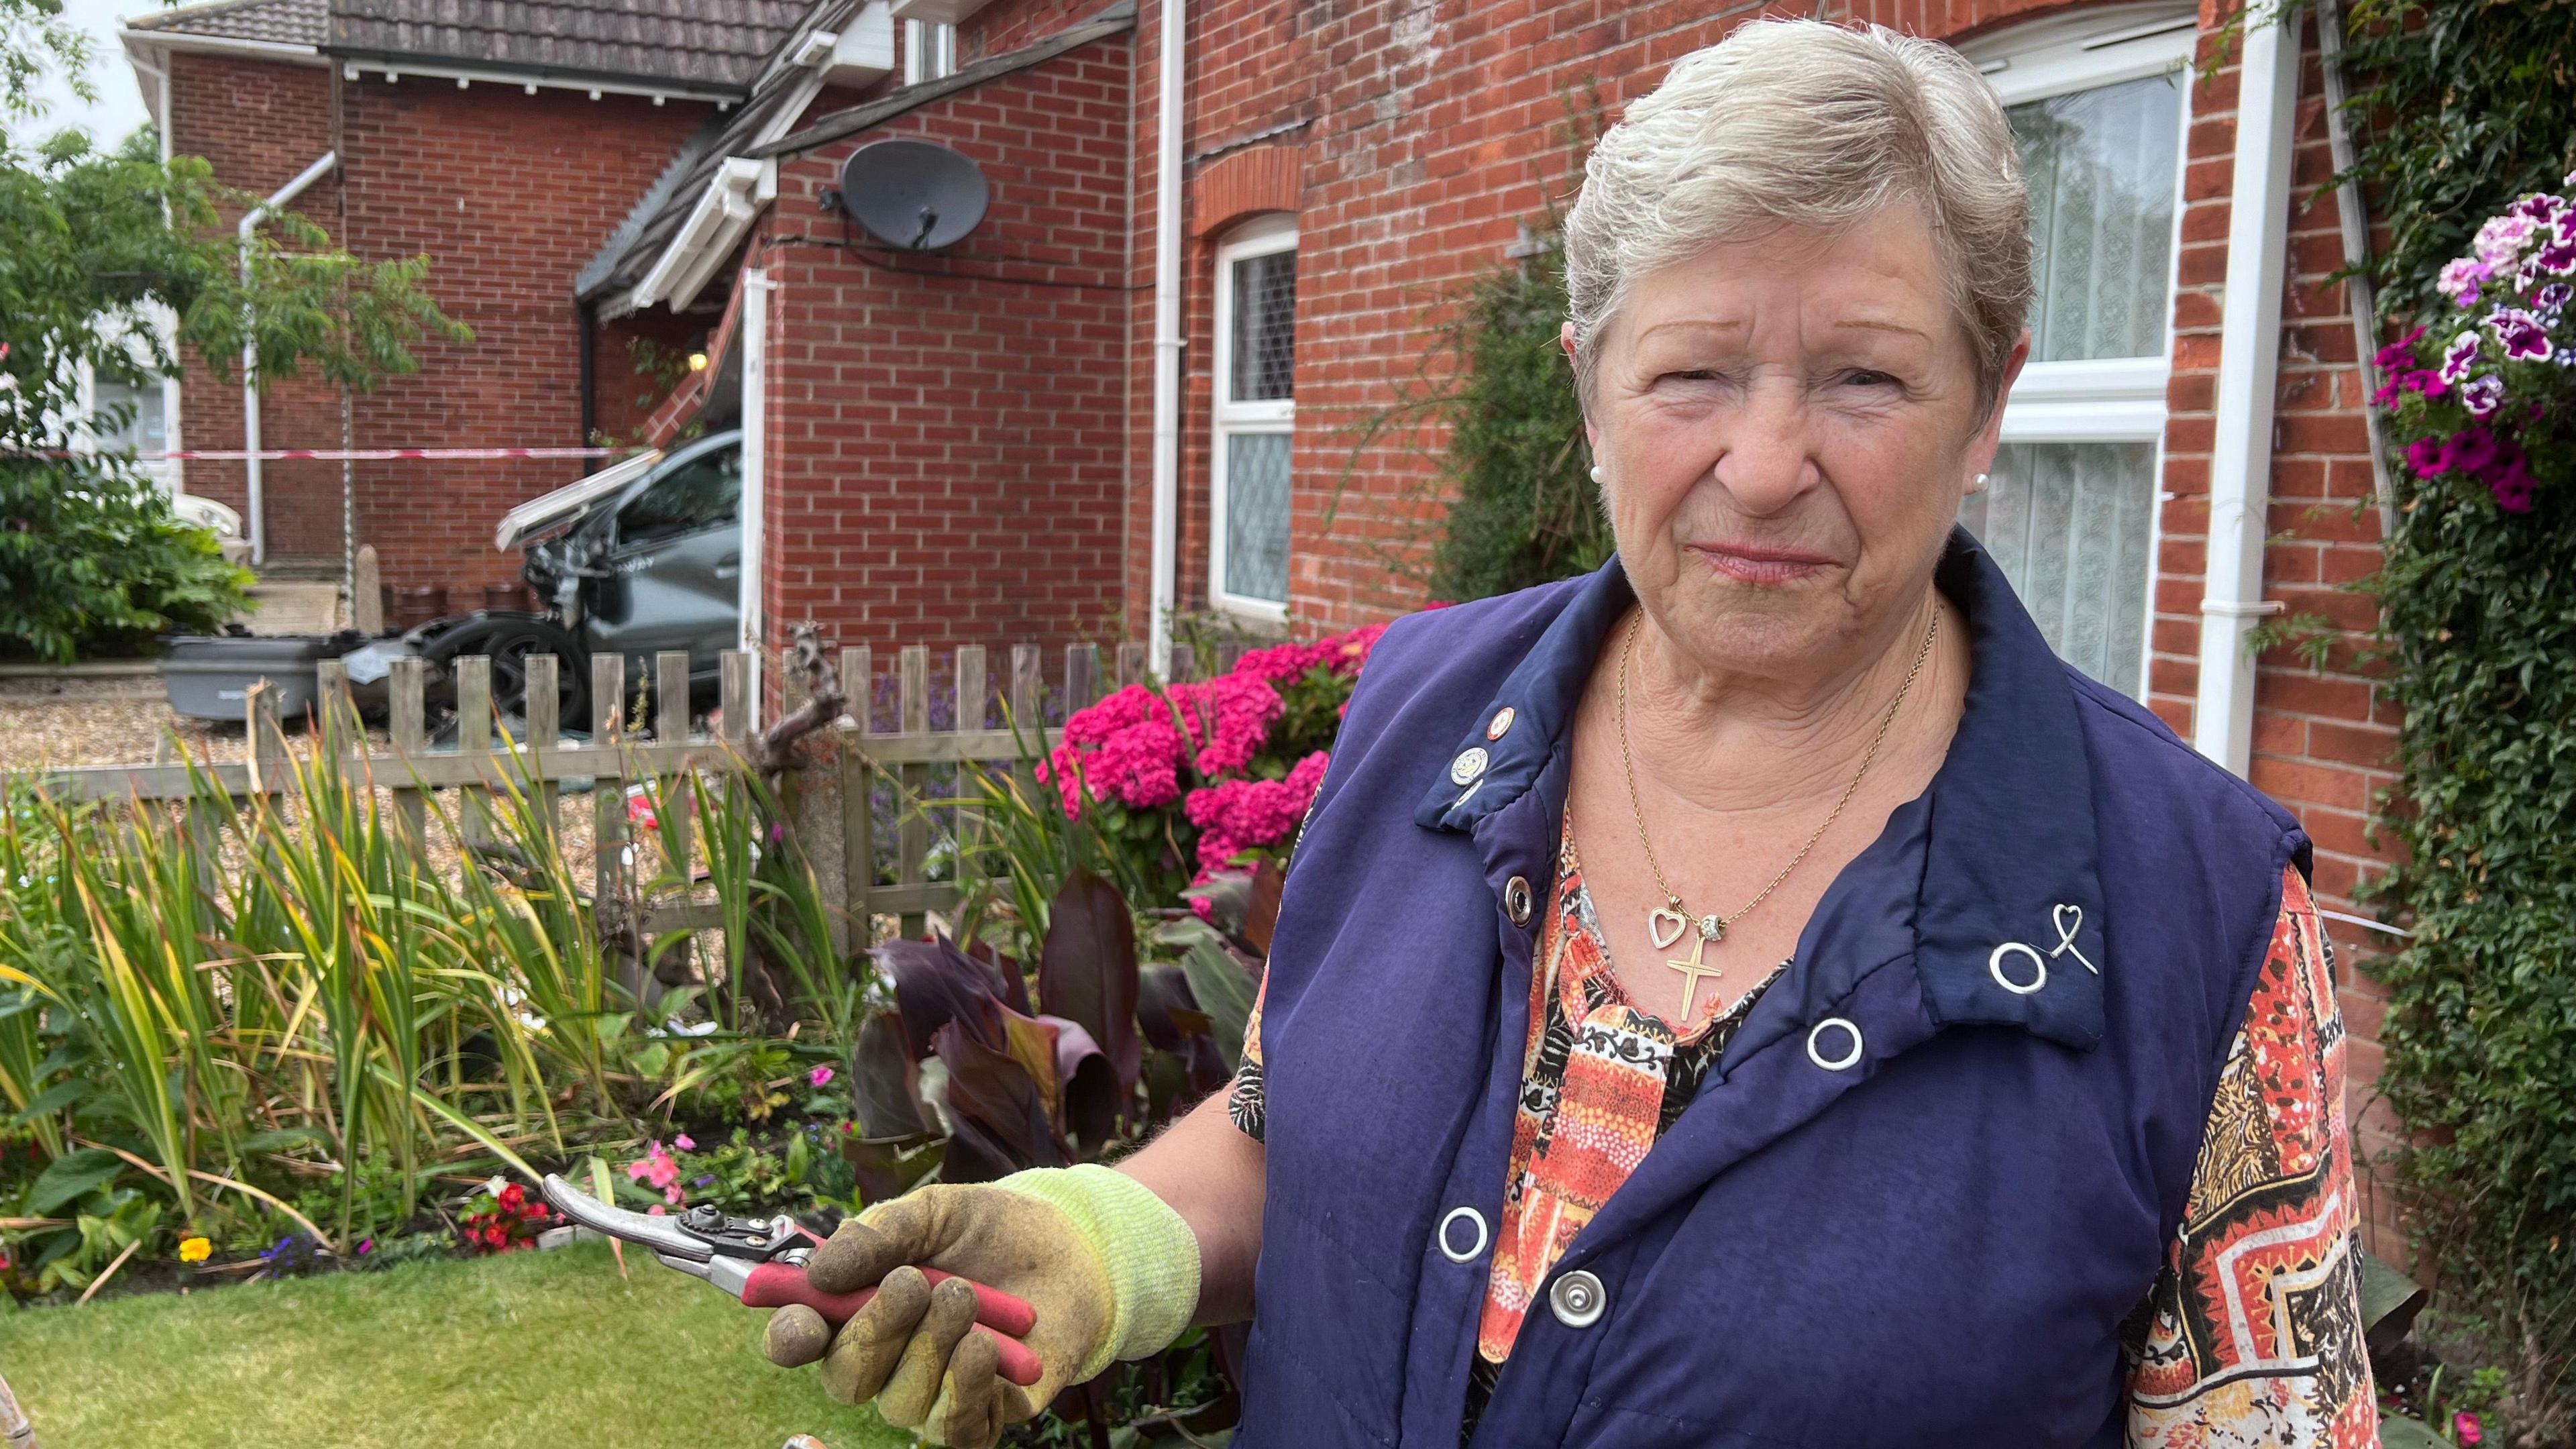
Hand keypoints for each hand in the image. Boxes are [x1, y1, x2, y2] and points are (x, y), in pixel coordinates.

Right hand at [763, 1183, 1117, 1447]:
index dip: (789, 1337)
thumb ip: (880, 1235)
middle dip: (872, 1332)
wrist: (1072, 1247)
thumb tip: (819, 1273)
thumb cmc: (992, 1229)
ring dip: (929, 1346)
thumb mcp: (936, 1212)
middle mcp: (883, 1359)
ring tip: (966, 1295)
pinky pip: (953, 1429)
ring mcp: (929, 1393)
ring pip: (898, 1401)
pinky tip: (983, 1348)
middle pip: (844, 1377)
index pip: (799, 1339)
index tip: (802, 1318)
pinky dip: (964, 1389)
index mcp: (857, 1306)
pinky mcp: (979, 1415)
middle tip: (913, 1283)